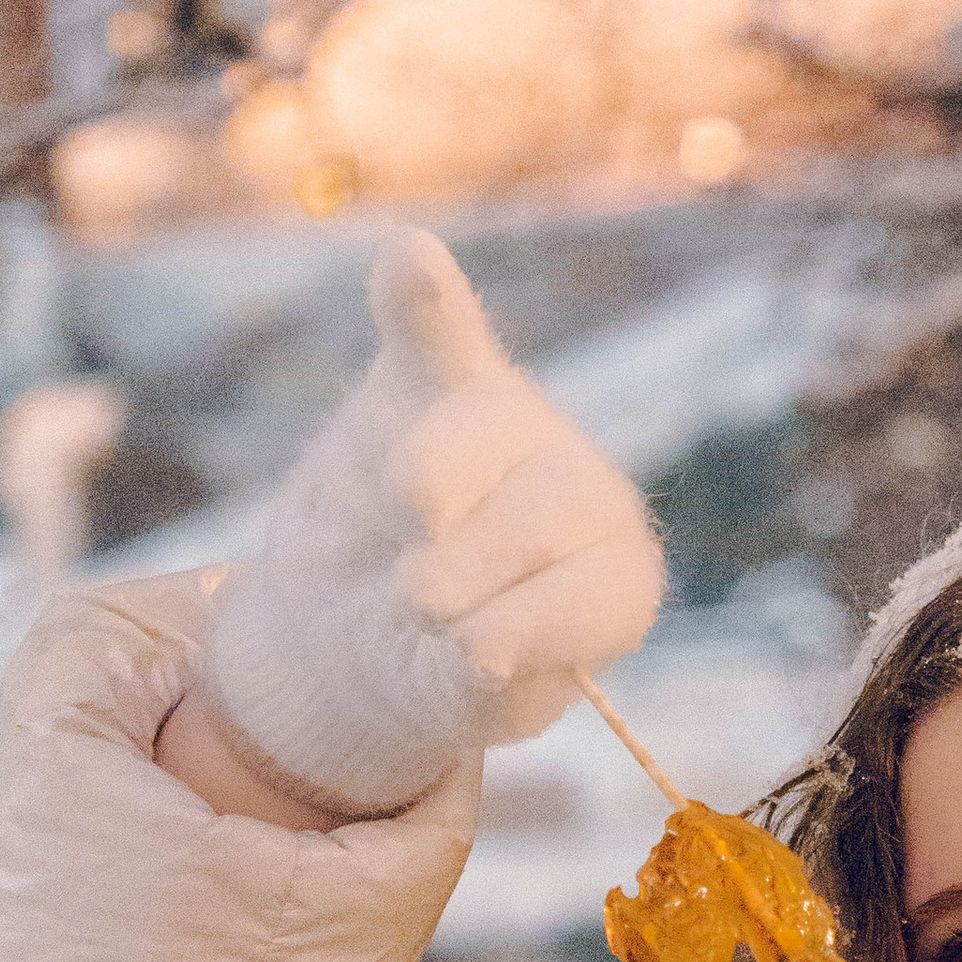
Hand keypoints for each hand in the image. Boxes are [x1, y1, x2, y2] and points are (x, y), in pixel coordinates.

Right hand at [199, 234, 662, 816]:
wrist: (345, 632)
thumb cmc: (427, 670)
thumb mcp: (457, 703)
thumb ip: (475, 685)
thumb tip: (477, 648)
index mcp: (615, 579)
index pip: (603, 588)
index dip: (534, 625)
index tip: (476, 656)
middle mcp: (583, 491)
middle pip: (553, 501)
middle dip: (474, 558)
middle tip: (418, 600)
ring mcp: (510, 426)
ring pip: (482, 426)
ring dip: (433, 478)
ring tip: (403, 523)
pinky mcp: (429, 381)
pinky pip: (436, 331)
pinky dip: (422, 298)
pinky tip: (409, 257)